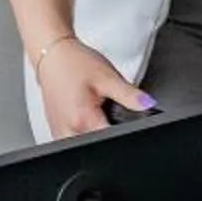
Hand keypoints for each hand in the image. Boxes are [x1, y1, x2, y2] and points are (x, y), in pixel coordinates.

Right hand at [37, 39, 151, 136]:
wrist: (53, 56)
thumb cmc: (75, 63)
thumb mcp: (108, 77)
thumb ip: (130, 95)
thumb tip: (148, 105)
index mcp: (83, 119)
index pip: (112, 139)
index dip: (124, 131)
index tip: (124, 118)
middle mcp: (68, 130)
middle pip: (98, 144)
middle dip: (109, 131)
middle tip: (105, 108)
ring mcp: (59, 133)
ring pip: (86, 145)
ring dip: (95, 132)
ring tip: (93, 109)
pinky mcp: (56, 131)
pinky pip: (73, 140)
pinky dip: (83, 131)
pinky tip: (84, 113)